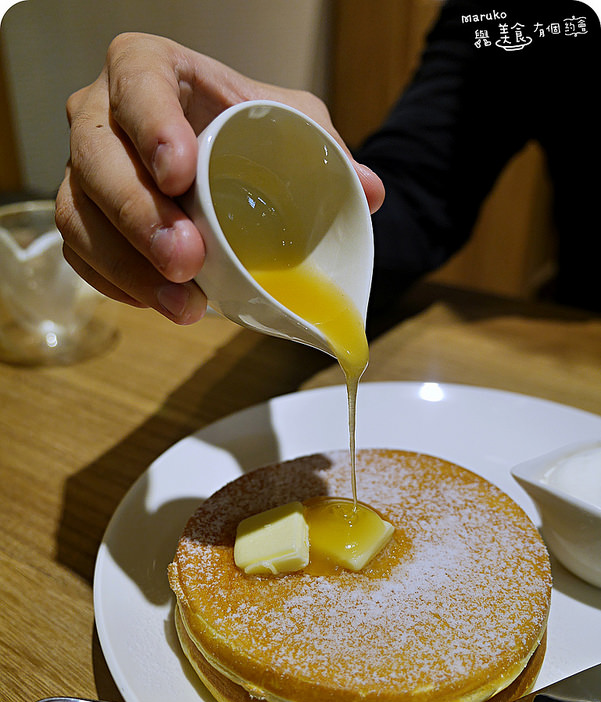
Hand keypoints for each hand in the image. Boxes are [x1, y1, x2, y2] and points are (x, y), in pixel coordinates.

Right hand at [55, 32, 384, 324]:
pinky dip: (120, 285)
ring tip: (184, 304)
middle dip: (138, 216)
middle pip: (97, 160)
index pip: (136, 82)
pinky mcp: (87, 221)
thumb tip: (370, 193)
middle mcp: (103, 117)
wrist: (220, 161)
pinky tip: (163, 303)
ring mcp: (88, 172)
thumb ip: (326, 151)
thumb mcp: (292, 123)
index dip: (150, 125)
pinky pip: (83, 255)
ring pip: (80, 217)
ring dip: (128, 266)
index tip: (182, 175)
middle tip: (188, 260)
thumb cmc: (247, 131)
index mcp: (150, 71)